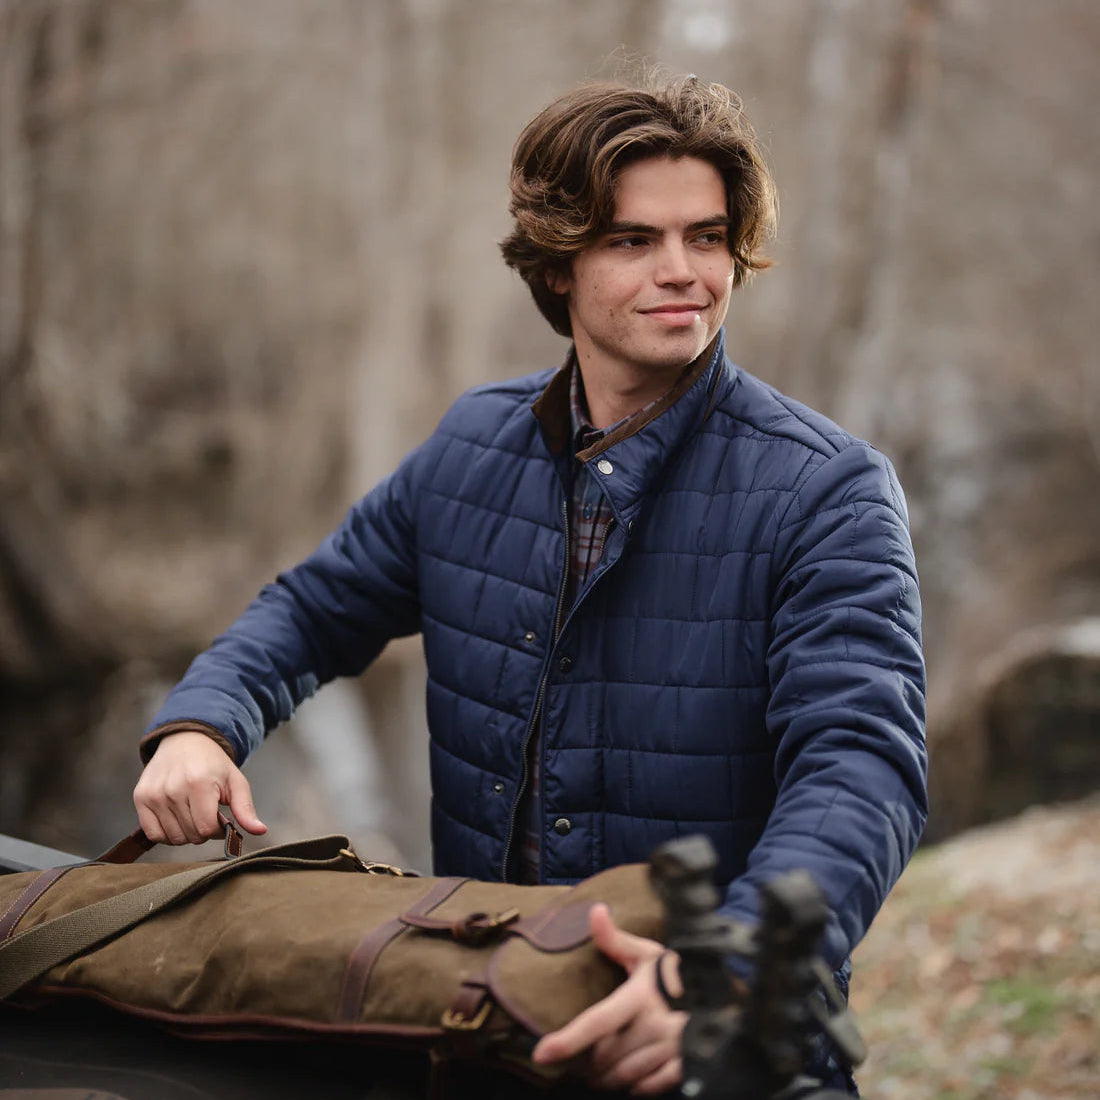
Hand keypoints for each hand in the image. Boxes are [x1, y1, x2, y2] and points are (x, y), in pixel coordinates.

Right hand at [133, 730, 266, 844]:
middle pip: (191, 836)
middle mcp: (173, 789)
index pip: (207, 829)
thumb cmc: (213, 763)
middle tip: (207, 813)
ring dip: (186, 832)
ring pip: (173, 838)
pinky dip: (166, 833)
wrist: (185, 741)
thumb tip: (260, 831)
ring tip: (192, 813)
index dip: (219, 830)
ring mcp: (154, 794)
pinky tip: (177, 819)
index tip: (221, 819)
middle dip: (204, 830)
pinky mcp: (140, 797)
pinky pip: (153, 833)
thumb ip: (245, 809)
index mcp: (199, 784)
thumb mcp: (235, 781)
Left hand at [532, 903, 685, 1094]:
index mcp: (640, 996)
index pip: (597, 1022)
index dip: (567, 1040)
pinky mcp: (684, 1066)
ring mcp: (671, 1049)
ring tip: (596, 1075)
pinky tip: (628, 1081)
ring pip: (625, 1075)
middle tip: (577, 1064)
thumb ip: (616, 939)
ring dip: (606, 1079)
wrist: (723, 993)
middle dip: (587, 1064)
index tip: (541, 1054)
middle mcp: (655, 1025)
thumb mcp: (647, 952)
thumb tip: (594, 911)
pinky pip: (651, 1086)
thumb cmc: (676, 972)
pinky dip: (635, 1087)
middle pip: (606, 1056)